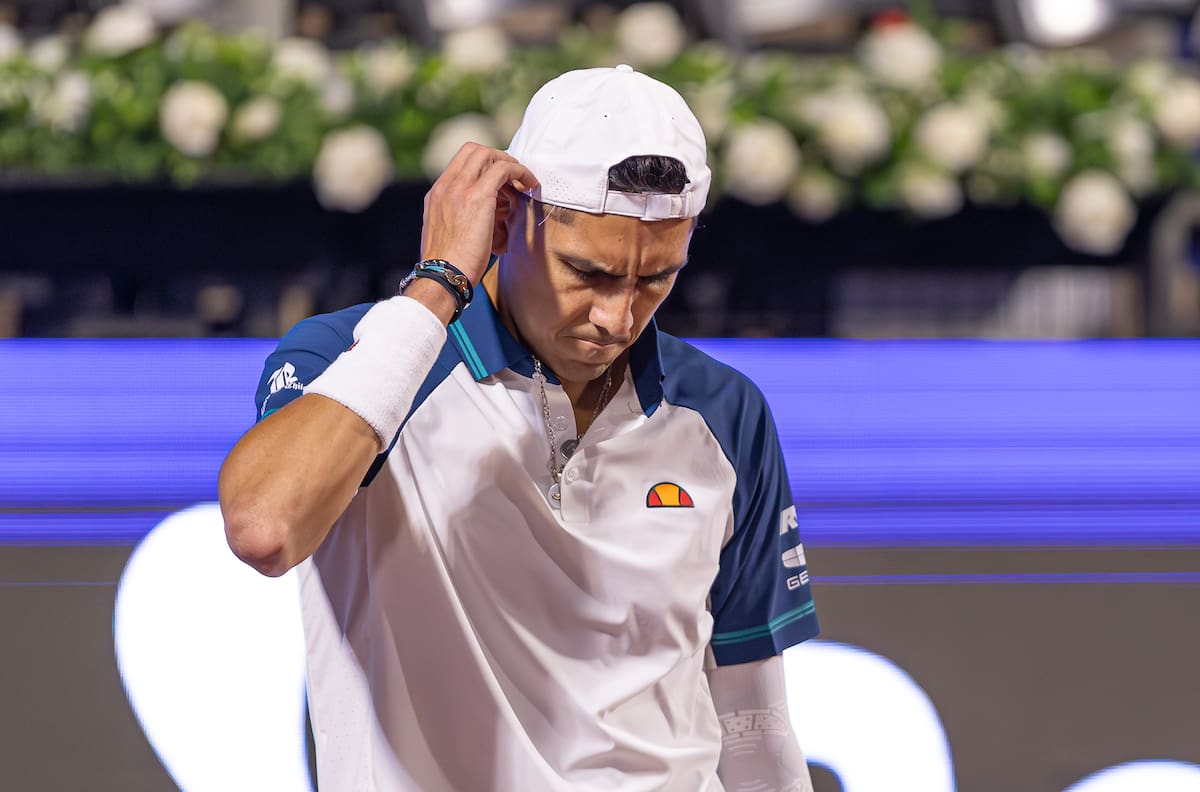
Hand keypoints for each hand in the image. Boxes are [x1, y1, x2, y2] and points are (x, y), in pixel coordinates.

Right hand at [420, 143, 538, 284]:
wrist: (442, 277)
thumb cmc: (449, 267)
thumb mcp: (446, 235)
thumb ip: (458, 220)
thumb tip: (483, 220)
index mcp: (437, 194)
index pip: (460, 161)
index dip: (484, 163)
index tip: (500, 178)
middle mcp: (446, 186)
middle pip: (474, 150)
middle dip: (498, 158)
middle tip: (514, 176)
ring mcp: (460, 189)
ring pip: (488, 154)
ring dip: (511, 164)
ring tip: (525, 182)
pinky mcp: (478, 197)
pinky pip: (503, 169)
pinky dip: (520, 172)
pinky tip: (530, 185)